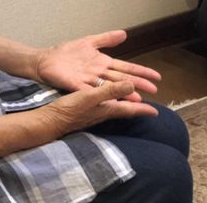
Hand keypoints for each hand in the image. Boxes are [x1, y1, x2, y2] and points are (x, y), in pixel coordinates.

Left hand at [35, 30, 160, 101]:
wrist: (45, 60)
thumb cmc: (66, 53)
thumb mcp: (89, 42)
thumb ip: (106, 39)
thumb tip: (125, 34)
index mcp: (103, 64)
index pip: (126, 67)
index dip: (141, 72)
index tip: (156, 77)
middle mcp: (99, 74)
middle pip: (122, 78)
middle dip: (138, 84)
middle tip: (154, 91)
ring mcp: (88, 80)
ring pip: (110, 87)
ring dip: (123, 93)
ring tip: (138, 99)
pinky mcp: (75, 84)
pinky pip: (89, 90)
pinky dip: (100, 94)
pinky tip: (109, 99)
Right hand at [39, 80, 158, 137]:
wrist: (49, 121)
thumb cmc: (69, 110)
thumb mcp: (90, 97)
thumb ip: (110, 91)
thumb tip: (132, 86)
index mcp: (107, 108)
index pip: (130, 109)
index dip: (144, 109)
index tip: (157, 112)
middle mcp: (103, 112)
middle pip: (125, 109)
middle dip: (137, 106)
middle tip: (148, 104)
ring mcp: (94, 113)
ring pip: (115, 107)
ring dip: (125, 102)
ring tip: (132, 99)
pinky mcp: (86, 111)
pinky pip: (104, 105)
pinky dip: (111, 100)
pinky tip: (107, 99)